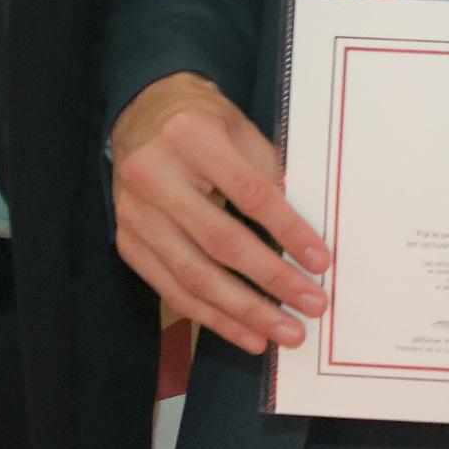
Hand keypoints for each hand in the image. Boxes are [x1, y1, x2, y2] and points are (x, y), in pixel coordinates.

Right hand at [108, 72, 328, 355]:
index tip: (321, 262)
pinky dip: (212, 316)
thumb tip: (305, 238)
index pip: (249, 194)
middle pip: (221, 242)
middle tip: (312, 306)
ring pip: (194, 276)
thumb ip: (269, 176)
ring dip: (244, 312)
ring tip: (284, 332)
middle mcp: (153, 176)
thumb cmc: (203, 123)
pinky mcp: (127, 242)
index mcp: (190, 137)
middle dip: (272, 281)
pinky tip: (246, 332)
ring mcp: (134, 214)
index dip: (288, 231)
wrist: (141, 116)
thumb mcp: (241, 130)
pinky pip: (172, 289)